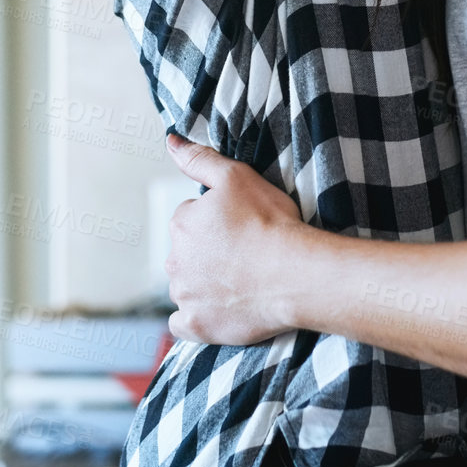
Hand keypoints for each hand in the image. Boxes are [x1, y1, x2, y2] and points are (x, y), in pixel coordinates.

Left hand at [163, 135, 301, 343]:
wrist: (296, 272)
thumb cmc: (271, 222)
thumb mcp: (236, 177)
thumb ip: (199, 158)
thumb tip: (170, 140)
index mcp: (181, 223)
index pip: (192, 220)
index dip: (219, 223)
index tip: (243, 228)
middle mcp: (174, 260)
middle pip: (188, 254)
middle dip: (210, 254)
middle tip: (245, 255)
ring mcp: (184, 296)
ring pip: (187, 287)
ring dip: (205, 284)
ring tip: (242, 283)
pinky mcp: (196, 326)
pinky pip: (184, 323)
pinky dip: (197, 318)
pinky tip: (218, 311)